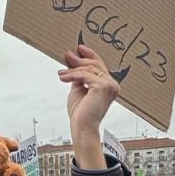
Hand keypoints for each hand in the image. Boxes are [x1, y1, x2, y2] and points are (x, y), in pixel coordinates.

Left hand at [58, 44, 118, 167]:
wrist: (82, 127)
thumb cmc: (81, 113)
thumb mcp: (78, 89)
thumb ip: (79, 76)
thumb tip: (73, 59)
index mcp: (108, 85)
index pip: (99, 65)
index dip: (89, 55)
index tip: (79, 48)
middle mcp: (112, 85)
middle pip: (95, 65)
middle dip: (79, 60)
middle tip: (67, 56)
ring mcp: (110, 85)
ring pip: (89, 69)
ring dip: (73, 70)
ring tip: (61, 73)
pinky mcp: (103, 87)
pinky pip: (85, 75)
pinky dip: (73, 75)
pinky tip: (63, 77)